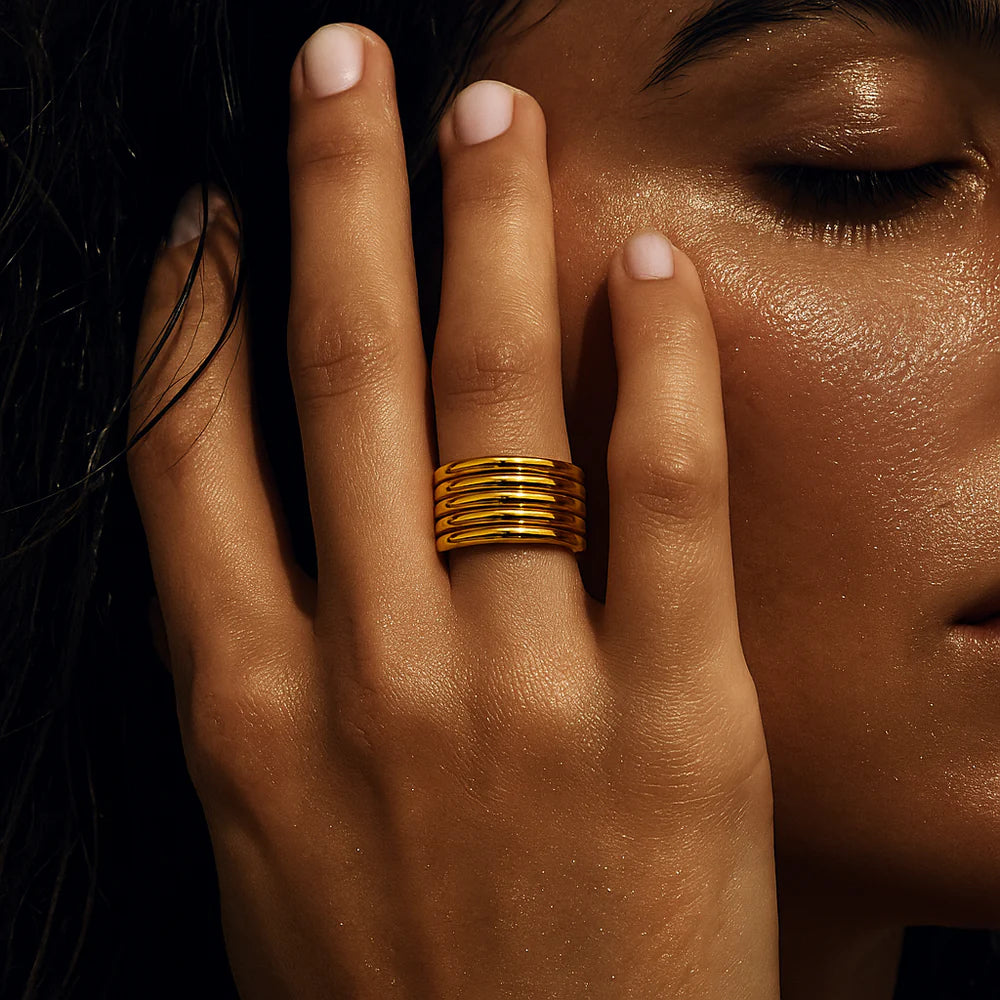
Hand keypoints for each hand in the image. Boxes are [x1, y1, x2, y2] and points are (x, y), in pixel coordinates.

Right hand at [128, 21, 779, 999]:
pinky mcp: (672, 720)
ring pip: (497, 403)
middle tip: (348, 70)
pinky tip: (645, 268)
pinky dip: (656, 366)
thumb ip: (268, 689)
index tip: (216, 213)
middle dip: (338, 198)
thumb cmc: (396, 999)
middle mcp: (373, 672)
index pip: (194, 453)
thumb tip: (271, 542)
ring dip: (487, 235)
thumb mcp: (272, 852)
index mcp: (253, 714)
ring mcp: (524, 689)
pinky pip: (663, 494)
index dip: (196, 310)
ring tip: (486, 119)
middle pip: (345, 374)